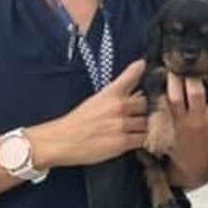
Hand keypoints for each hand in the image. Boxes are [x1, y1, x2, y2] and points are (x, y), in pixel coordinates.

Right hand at [29, 60, 147, 167]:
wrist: (61, 141)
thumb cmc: (78, 121)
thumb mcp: (96, 100)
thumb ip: (116, 94)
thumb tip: (138, 91)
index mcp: (110, 93)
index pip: (132, 76)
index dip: (140, 70)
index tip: (142, 65)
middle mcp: (118, 106)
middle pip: (146, 103)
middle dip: (143, 110)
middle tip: (134, 115)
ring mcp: (122, 124)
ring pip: (147, 123)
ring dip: (142, 127)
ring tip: (130, 130)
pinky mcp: (123, 142)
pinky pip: (143, 138)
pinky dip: (139, 139)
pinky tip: (130, 139)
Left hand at [166, 64, 207, 173]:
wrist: (194, 166)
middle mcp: (201, 120)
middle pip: (196, 91)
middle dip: (192, 73)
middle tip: (188, 63)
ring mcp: (183, 123)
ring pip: (176, 97)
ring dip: (174, 80)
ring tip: (173, 69)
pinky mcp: (170, 126)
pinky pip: (164, 106)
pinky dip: (162, 93)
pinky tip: (161, 83)